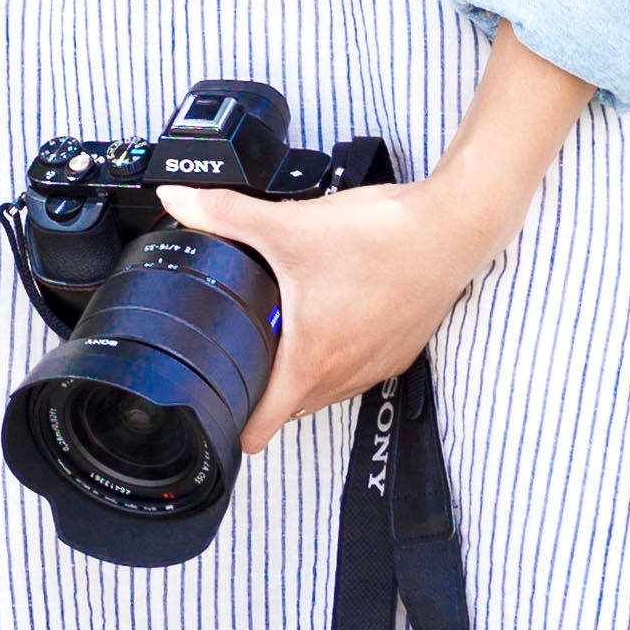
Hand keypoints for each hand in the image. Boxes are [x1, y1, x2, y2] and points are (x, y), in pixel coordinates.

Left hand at [156, 170, 509, 453]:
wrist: (452, 230)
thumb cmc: (382, 238)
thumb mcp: (289, 225)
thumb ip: (225, 213)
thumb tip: (178, 201)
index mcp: (313, 359)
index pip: (267, 423)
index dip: (236, 428)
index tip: (217, 424)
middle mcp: (347, 374)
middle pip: (293, 406)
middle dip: (265, 391)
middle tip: (240, 358)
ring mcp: (377, 366)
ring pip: (326, 389)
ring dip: (303, 373)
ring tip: (281, 336)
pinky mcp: (400, 351)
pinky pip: (357, 370)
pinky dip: (337, 355)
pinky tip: (331, 314)